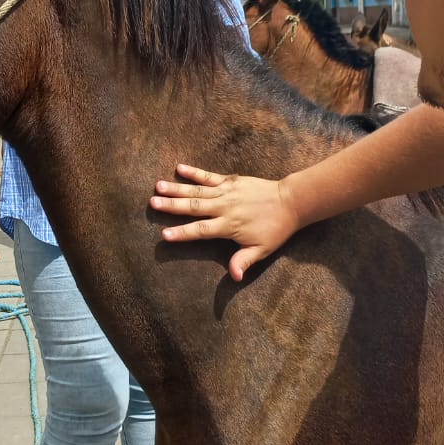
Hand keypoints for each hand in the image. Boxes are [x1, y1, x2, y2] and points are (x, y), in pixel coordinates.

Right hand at [150, 163, 301, 281]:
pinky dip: (194, 172)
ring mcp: (227, 192)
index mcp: (229, 226)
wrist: (291, 201)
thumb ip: (244, 261)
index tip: (165, 234)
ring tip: (158, 186)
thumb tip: (234, 277)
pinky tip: (179, 168)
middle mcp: (224, 207)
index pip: (201, 230)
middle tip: (152, 204)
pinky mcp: (231, 180)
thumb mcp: (262, 249)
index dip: (183, 233)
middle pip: (194, 207)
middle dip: (172, 206)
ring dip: (177, 188)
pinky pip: (209, 176)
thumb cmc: (276, 229)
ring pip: (197, 190)